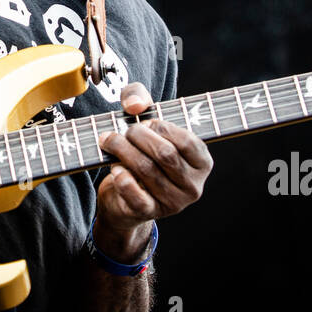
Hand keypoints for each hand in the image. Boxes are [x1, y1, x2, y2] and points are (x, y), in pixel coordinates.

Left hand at [94, 82, 212, 261]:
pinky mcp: (151, 213)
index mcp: (202, 163)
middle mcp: (193, 185)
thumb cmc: (143, 152)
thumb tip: (134, 105)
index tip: (145, 122)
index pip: (187, 142)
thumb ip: (139, 98)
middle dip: (138, 136)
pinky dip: (122, 177)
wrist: (126, 198)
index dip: (162, 127)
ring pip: (146, 170)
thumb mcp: (145, 121)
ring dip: (122, 151)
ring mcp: (174, 202)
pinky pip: (135, 195)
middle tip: (123, 131)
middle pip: (165, 155)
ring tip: (109, 141)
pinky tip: (115, 167)